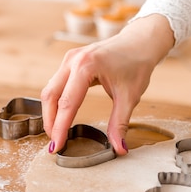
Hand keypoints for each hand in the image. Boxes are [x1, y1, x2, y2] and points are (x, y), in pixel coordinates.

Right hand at [41, 14, 174, 154]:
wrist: (140, 42)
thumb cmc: (137, 64)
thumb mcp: (130, 97)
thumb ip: (120, 124)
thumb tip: (119, 149)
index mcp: (87, 66)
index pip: (68, 103)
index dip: (60, 127)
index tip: (57, 146)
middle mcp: (73, 60)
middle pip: (51, 96)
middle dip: (50, 122)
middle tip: (55, 143)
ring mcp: (69, 59)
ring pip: (50, 90)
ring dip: (50, 112)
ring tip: (56, 132)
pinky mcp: (70, 61)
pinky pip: (56, 84)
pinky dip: (56, 102)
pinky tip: (60, 116)